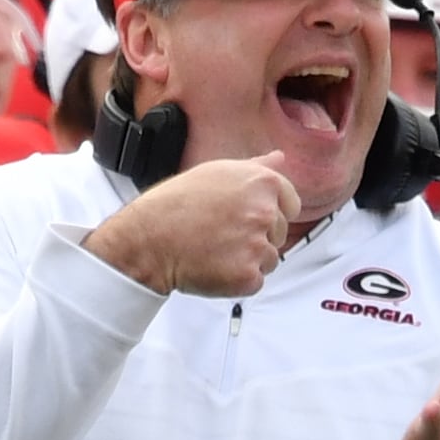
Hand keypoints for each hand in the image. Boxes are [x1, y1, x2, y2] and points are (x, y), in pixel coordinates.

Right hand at [86, 157, 299, 297]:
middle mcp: (265, 212)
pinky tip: (216, 265)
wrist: (149, 240)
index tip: (245, 217)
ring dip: (249, 259)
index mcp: (263, 183)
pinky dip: (239, 279)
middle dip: (256, 236)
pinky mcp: (249, 276)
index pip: (291, 204)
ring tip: (217, 249)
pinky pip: (256, 280)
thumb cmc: (176, 205)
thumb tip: (279, 159)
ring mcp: (258, 246)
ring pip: (270, 258)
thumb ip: (255, 167)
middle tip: (222, 233)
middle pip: (280, 233)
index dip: (268, 212)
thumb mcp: (217, 171)